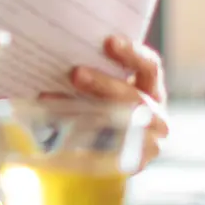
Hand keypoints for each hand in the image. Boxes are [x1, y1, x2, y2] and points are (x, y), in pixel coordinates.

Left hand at [41, 35, 169, 171]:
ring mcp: (146, 141)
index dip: (132, 53)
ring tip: (52, 100)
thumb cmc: (96, 105)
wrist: (97, 155)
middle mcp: (154, 114)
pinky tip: (55, 129)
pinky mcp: (130, 164)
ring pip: (122, 126)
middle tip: (74, 73)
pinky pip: (107, 152)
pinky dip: (81, 139)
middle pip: (134, 98)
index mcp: (150, 88)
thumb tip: (50, 47)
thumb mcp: (98, 86)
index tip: (108, 41)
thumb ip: (89, 69)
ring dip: (89, 112)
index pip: (149, 67)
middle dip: (104, 84)